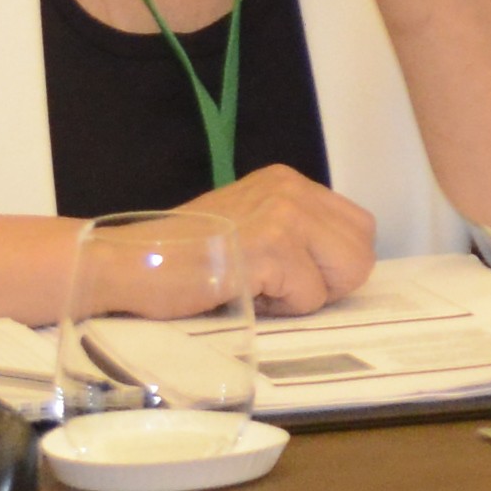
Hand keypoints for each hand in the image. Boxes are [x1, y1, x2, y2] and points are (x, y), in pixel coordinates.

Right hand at [115, 164, 378, 317]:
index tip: (290, 275)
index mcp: (289, 182)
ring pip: (345, 274)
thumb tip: (344, 264)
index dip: (333, 265)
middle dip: (326, 283)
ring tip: (256, 286)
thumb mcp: (250, 226)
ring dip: (304, 296)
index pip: (360, 229)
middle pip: (360, 253)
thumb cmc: (184, 258)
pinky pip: (311, 297)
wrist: (130, 265)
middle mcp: (291, 190)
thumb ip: (295, 234)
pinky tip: (242, 292)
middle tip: (274, 286)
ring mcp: (283, 216)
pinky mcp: (271, 249)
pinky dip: (280, 308)